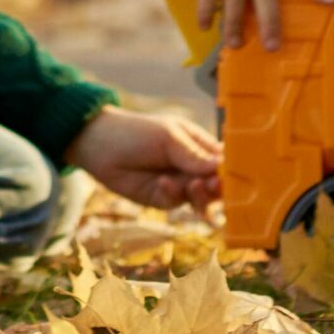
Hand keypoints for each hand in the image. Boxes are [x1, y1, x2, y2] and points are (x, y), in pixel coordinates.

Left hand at [63, 105, 222, 208]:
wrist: (99, 145)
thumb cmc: (136, 132)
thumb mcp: (169, 138)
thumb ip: (194, 155)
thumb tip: (221, 167)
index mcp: (200, 146)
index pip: (224, 161)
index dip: (231, 169)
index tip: (234, 175)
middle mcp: (192, 167)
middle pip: (217, 184)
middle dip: (218, 186)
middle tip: (212, 183)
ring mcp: (179, 184)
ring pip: (200, 197)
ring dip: (199, 194)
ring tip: (192, 185)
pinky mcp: (162, 198)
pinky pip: (176, 202)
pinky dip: (172, 194)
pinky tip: (162, 183)